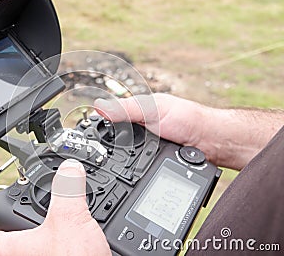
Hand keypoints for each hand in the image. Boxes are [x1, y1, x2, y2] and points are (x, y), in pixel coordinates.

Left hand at [0, 159, 110, 255]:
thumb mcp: (70, 219)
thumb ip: (67, 190)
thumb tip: (70, 169)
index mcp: (13, 250)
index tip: (10, 211)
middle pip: (17, 244)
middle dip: (32, 229)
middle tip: (47, 216)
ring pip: (39, 252)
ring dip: (52, 241)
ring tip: (70, 229)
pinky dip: (68, 250)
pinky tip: (83, 245)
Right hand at [94, 93, 283, 169]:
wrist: (211, 142)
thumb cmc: (186, 118)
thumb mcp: (152, 108)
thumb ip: (126, 108)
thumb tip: (99, 107)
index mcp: (134, 114)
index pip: (106, 122)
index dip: (92, 130)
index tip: (76, 140)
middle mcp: (137, 133)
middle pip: (111, 143)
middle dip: (98, 151)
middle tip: (82, 161)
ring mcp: (144, 150)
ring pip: (121, 159)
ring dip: (112, 165)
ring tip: (96, 174)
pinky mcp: (151, 165)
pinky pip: (134, 170)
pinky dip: (126, 174)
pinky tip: (118, 179)